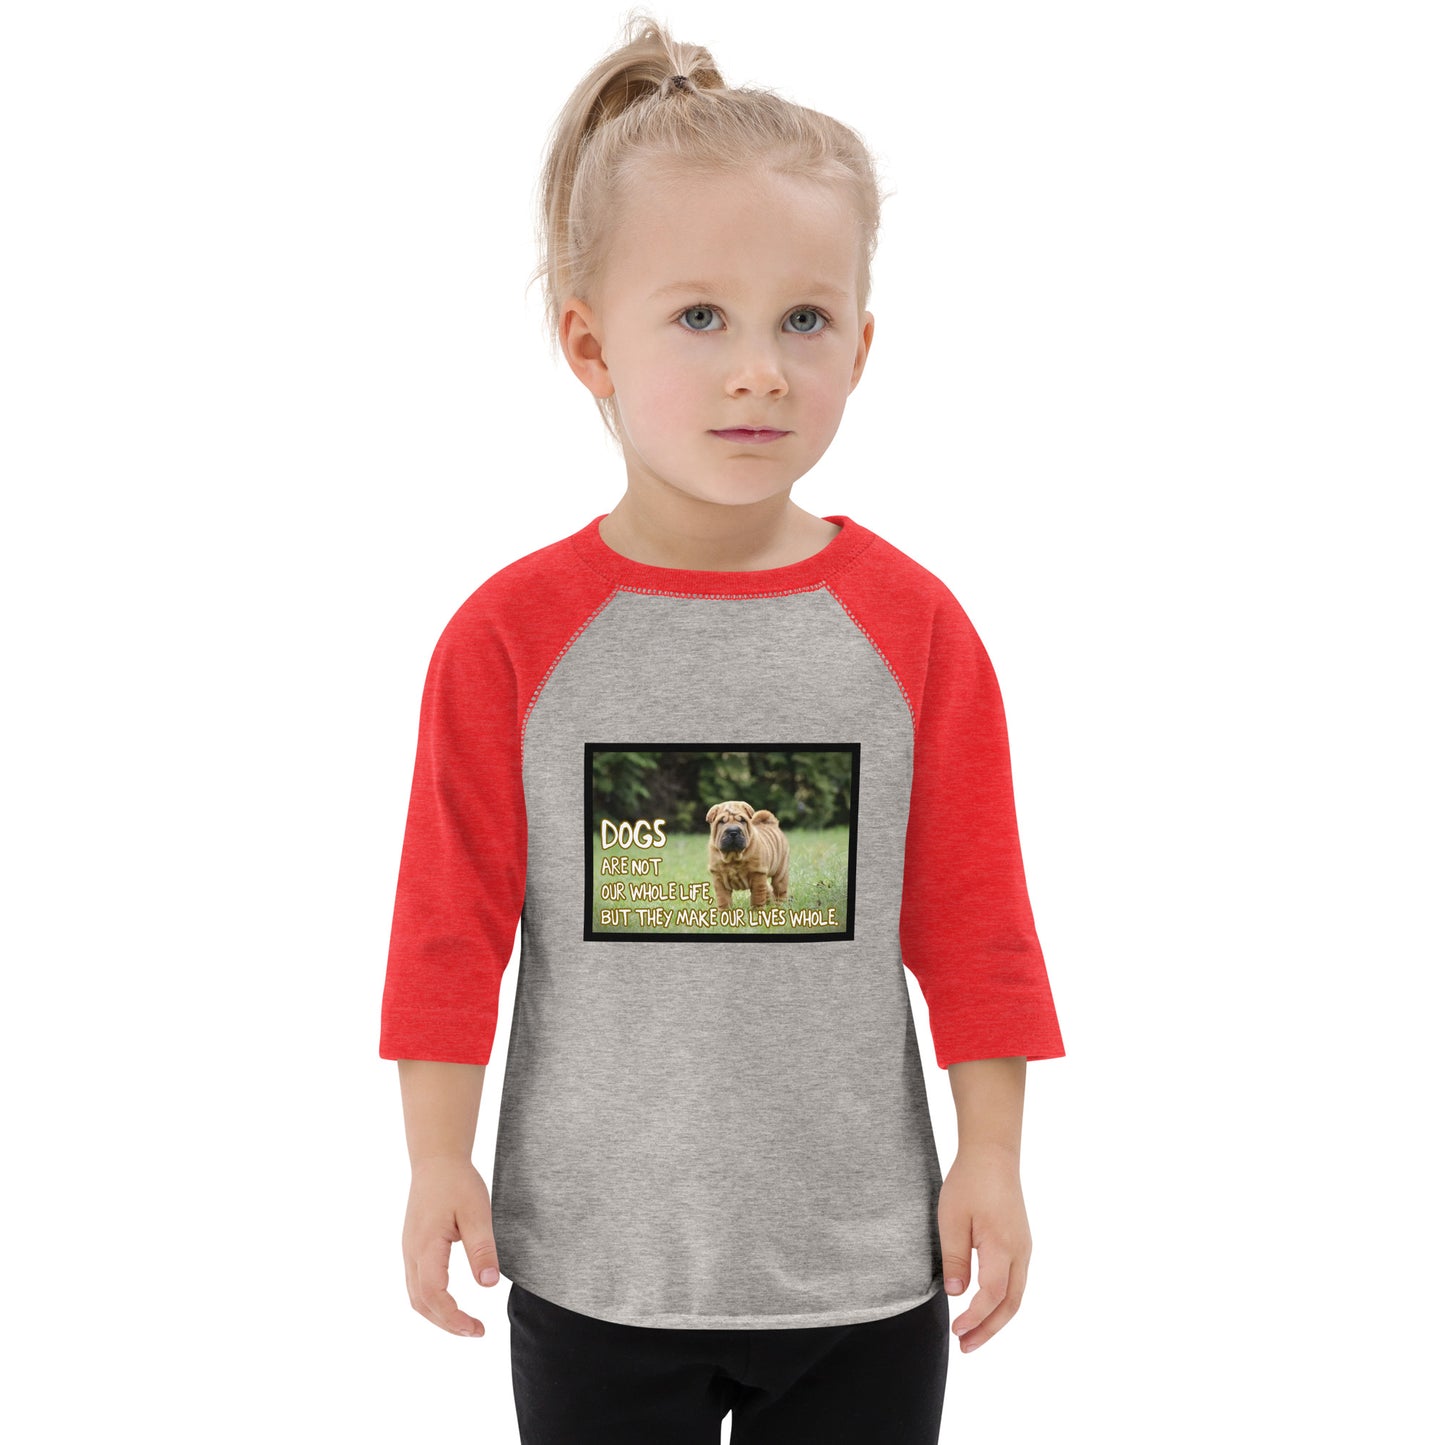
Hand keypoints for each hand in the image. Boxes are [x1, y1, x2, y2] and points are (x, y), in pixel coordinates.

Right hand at [402, 1156, 503, 1336]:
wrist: (436, 1160)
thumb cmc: (458, 1183)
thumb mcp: (477, 1212)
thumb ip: (482, 1249)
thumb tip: (489, 1284)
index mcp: (426, 1246)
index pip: (433, 1294)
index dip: (453, 1318)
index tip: (477, 1329)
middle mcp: (412, 1253)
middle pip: (421, 1303)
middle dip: (447, 1324)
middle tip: (476, 1331)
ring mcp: (409, 1251)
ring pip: (416, 1297)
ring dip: (438, 1316)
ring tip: (466, 1324)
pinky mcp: (413, 1249)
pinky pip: (417, 1285)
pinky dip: (432, 1302)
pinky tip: (451, 1303)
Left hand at [938, 1143, 1030, 1353]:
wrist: (993, 1155)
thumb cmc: (969, 1182)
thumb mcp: (952, 1219)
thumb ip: (955, 1258)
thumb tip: (957, 1294)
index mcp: (1002, 1246)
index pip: (992, 1295)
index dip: (975, 1318)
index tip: (956, 1330)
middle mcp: (1020, 1252)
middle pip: (1011, 1304)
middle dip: (989, 1330)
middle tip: (965, 1347)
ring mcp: (1024, 1248)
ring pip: (1016, 1295)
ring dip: (996, 1319)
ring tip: (973, 1335)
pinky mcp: (1021, 1242)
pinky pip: (1016, 1282)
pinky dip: (1003, 1302)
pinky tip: (986, 1307)